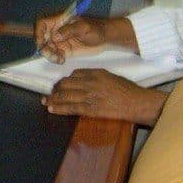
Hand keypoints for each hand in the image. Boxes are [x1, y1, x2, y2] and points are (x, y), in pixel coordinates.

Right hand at [34, 14, 107, 61]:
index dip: (37, 31)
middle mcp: (56, 29)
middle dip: (43, 46)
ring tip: (58, 59)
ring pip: (46, 47)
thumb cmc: (96, 28)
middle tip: (51, 54)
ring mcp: (59, 40)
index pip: (41, 22)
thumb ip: (69, 30)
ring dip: (49, 54)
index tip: (40, 42)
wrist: (105, 38)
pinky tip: (61, 60)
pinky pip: (53, 54)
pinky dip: (55, 58)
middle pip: (41, 37)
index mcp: (59, 19)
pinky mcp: (63, 49)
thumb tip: (54, 36)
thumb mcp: (84, 27)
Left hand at [41, 69, 166, 124]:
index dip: (65, 80)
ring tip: (46, 101)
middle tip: (50, 93)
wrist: (136, 102)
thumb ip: (96, 77)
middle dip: (55, 89)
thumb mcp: (111, 76)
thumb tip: (83, 80)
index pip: (74, 74)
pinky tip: (52, 108)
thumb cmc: (127, 90)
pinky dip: (59, 108)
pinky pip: (70, 107)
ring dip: (53, 99)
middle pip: (65, 83)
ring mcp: (89, 95)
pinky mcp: (90, 109)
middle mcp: (89, 82)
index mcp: (95, 73)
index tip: (60, 84)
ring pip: (65, 95)